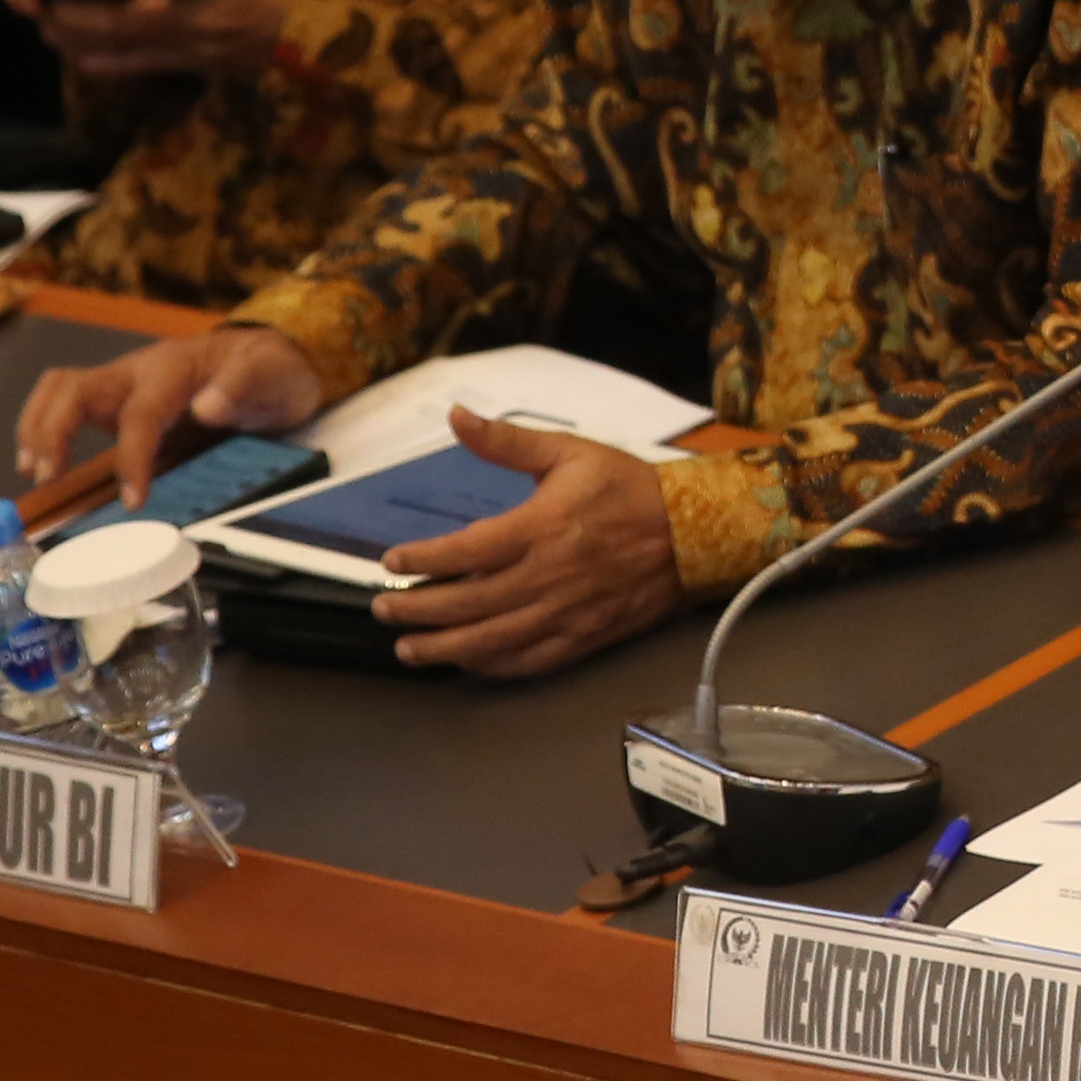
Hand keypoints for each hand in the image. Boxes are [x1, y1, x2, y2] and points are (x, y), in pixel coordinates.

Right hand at [17, 326, 328, 505]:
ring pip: (60, 391)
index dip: (131, 458)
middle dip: (52, 431)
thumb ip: (241, 387)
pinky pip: (69, 404)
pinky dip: (46, 429)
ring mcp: (124, 381)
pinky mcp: (119, 397)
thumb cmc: (271, 368)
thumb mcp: (272, 375)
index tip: (133, 499)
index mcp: (174, 367)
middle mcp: (138, 370)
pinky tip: (45, 462)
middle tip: (47, 476)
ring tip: (34, 471)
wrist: (274, 356)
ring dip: (38, 427)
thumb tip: (207, 408)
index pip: (140, 414)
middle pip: (74, 388)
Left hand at [38, 0, 315, 79]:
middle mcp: (208, 21)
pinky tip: (87, 58)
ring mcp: (208, 50)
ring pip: (134, 51)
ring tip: (52, 28)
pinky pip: (154, 66)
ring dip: (87, 41)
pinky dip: (116, 62)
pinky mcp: (213, 68)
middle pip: (128, 24)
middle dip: (77, 16)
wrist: (342, 20)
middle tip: (40, 3)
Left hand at [374, 408, 688, 674]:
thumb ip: (507, 441)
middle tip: (385, 608)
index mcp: (543, 527)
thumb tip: (456, 415)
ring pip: (493, 640)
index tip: (392, 562)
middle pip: (468, 603)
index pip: (465, 551)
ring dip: (444, 648)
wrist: (695, 532)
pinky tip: (466, 661)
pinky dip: (492, 665)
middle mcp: (550, 575)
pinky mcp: (586, 636)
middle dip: (418, 609)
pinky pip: (530, 660)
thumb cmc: (630, 489)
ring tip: (409, 648)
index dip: (421, 561)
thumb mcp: (570, 452)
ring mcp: (568, 611)